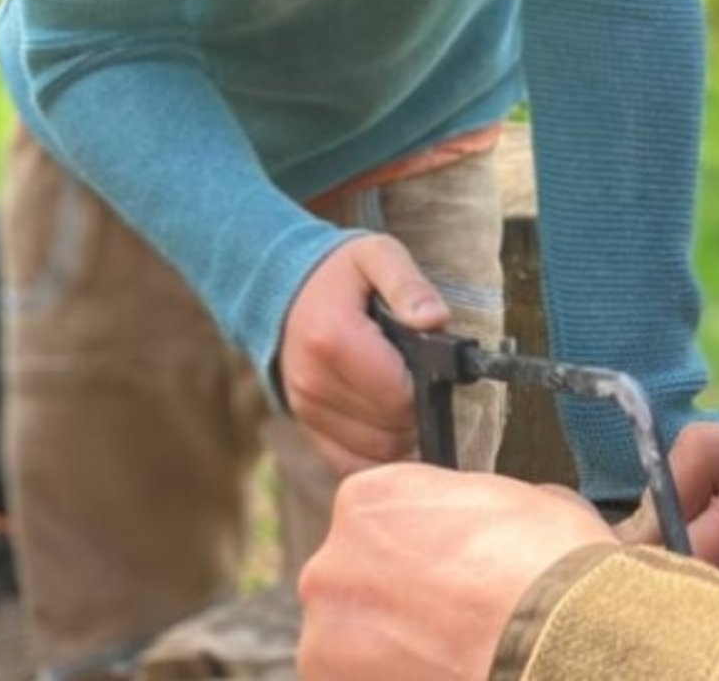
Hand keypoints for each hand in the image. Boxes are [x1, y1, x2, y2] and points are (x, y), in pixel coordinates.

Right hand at [280, 234, 444, 474]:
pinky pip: (351, 463)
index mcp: (334, 339)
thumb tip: (435, 320)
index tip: (427, 363)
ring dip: (402, 432)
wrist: (283, 288)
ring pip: (378, 452)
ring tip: (402, 393)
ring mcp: (307, 409)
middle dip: (417, 409)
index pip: (399, 396)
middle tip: (417, 376)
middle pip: (392, 428)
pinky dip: (378, 454)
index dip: (426, 385)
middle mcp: (314, 383)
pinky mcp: (306, 426)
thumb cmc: (341, 273)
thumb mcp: (378, 255)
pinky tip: (387, 423)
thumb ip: (409, 286)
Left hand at [297, 464, 617, 680]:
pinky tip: (438, 675)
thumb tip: (501, 523)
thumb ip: (483, 507)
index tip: (446, 563)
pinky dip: (392, 680)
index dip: (417, 541)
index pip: (377, 516)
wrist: (554, 642)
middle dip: (394, 597)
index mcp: (368, 499)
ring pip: (350, 640)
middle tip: (448, 616)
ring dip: (389, 647)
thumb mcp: (526, 502)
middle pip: (354, 579)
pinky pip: (358, 679)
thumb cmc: (547, 569)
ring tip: (445, 656)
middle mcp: (332, 562)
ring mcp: (328, 635)